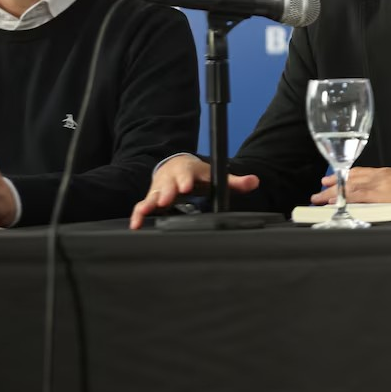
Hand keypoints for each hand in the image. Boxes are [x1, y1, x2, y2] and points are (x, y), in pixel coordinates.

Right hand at [128, 154, 259, 229]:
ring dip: (149, 204)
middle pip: (168, 184)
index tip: (187, 187)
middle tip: (166, 200)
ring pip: (152, 195)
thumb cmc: (197, 175)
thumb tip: (255, 181)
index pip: (187, 174)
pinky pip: (142, 206)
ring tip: (145, 213)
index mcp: (188, 172)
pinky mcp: (151, 199)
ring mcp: (159, 189)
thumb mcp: (214, 176)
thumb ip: (234, 181)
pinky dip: (138, 214)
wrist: (176, 166)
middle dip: (167, 192)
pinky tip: (135, 226)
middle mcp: (171, 179)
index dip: (186, 180)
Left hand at [311, 167, 390, 205]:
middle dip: (332, 187)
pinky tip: (336, 203)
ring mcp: (378, 185)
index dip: (340, 177)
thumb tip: (369, 193)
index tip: (328, 181)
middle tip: (317, 193)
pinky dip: (346, 199)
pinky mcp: (381, 195)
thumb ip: (382, 184)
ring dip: (333, 194)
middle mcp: (377, 176)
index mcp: (381, 173)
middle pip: (349, 180)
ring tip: (320, 199)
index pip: (356, 173)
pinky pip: (359, 197)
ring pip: (350, 188)